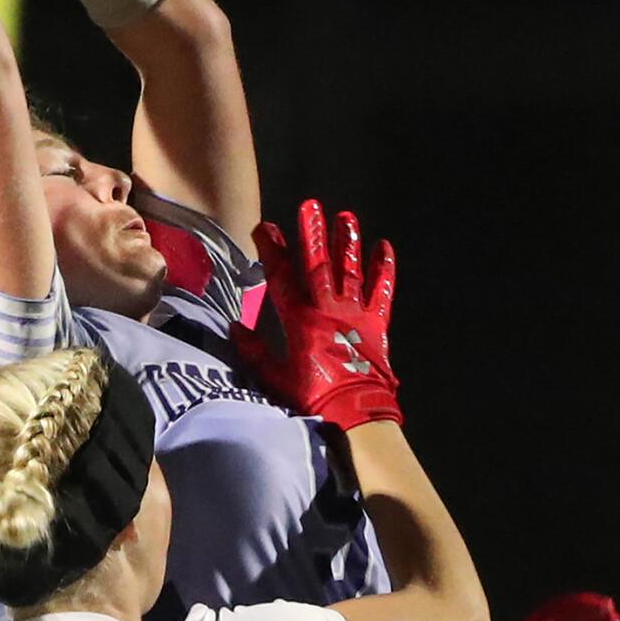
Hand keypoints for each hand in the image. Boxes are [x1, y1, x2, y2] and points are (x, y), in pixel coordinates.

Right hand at [233, 199, 401, 429]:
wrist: (356, 415)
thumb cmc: (312, 398)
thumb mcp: (274, 378)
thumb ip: (255, 351)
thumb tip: (234, 328)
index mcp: (299, 321)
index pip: (281, 277)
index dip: (272, 250)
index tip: (266, 227)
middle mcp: (327, 309)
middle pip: (318, 264)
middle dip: (313, 233)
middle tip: (310, 205)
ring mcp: (354, 314)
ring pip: (350, 270)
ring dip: (347, 242)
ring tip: (346, 216)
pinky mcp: (377, 323)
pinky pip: (382, 291)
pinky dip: (384, 268)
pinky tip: (385, 246)